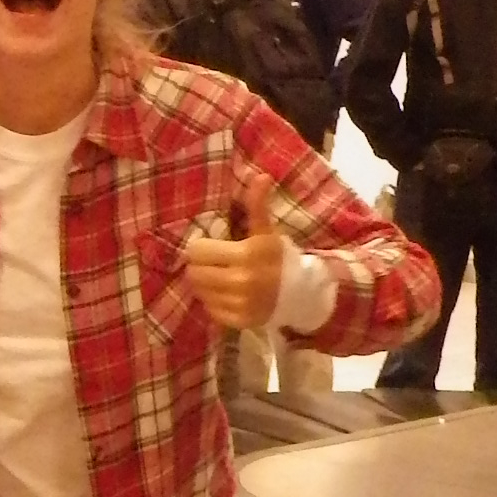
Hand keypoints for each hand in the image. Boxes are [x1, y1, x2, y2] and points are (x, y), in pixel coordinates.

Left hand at [183, 173, 284, 328]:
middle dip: (199, 266)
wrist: (301, 293)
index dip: (199, 248)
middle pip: (195, 273)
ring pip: (200, 292)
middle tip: (211, 263)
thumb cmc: (278, 257)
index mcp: (245, 254)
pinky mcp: (239, 321)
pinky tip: (225, 294)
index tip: (208, 247)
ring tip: (217, 278)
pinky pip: (210, 310)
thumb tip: (260, 175)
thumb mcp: (266, 230)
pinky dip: (213, 301)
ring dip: (204, 284)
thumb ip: (257, 205)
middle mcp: (241, 281)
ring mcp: (240, 304)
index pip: (197, 251)